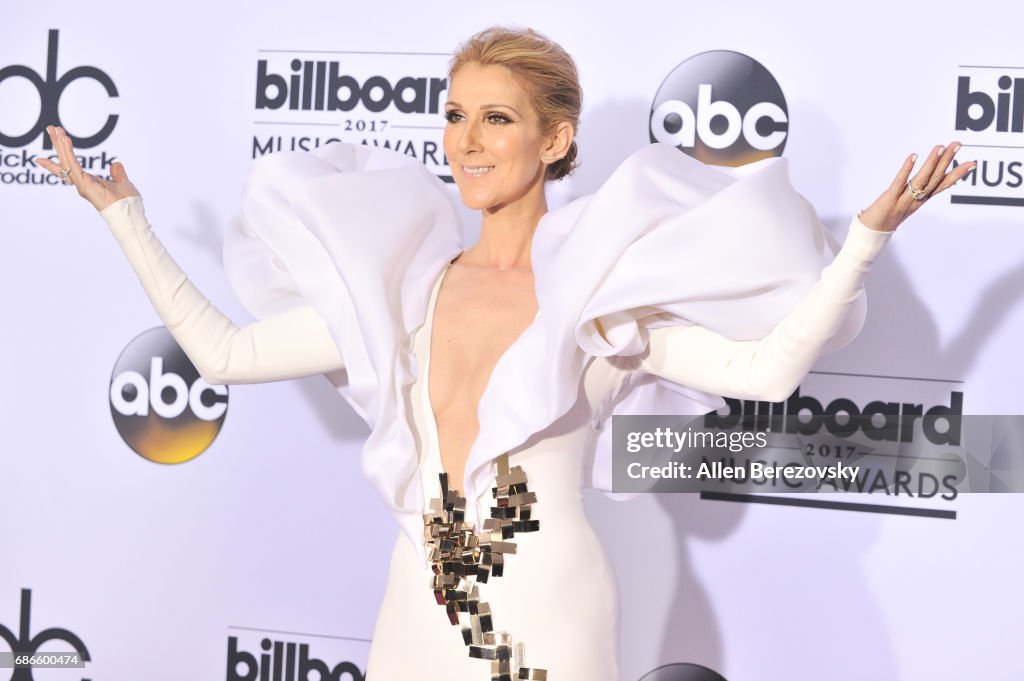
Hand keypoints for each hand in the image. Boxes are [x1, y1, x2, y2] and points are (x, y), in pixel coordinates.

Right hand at [34, 125, 139, 211]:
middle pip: (65, 160)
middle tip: (51, 128)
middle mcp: (82, 183)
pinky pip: (73, 166)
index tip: (47, 151)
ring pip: (67, 161)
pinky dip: (69, 152)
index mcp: (89, 182)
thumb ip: (117, 174)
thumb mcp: (122, 183)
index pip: (71, 166)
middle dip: (57, 144)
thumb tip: (115, 164)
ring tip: (55, 129)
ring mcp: (82, 184)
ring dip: (60, 144)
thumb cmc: (127, 203)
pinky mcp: (84, 185)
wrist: (130, 213)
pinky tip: (65, 140)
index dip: (62, 155)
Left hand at [858, 141, 976, 232]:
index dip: (957, 174)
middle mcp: (916, 199)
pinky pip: (899, 183)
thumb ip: (920, 190)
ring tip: (941, 147)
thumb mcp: (909, 202)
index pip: (942, 185)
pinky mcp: (889, 199)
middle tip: (958, 144)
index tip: (972, 163)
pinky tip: (913, 156)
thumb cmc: (889, 214)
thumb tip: (929, 178)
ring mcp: (904, 200)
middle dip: (947, 161)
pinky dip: (907, 169)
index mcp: (922, 199)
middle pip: (934, 179)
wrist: (872, 232)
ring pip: (921, 180)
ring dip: (932, 163)